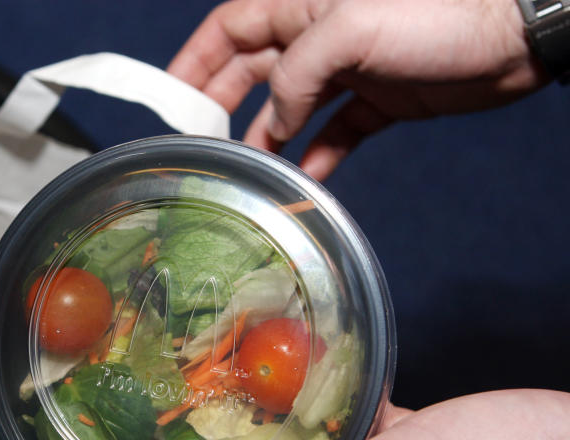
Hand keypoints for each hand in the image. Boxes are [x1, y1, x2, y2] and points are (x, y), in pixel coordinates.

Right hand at [168, 0, 548, 179]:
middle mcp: (318, 36)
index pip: (231, 29)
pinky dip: (317, 157)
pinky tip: (303, 180)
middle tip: (200, 143)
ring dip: (267, 139)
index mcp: (302, 5)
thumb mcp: (350, 30)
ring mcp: (348, 70)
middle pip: (252, 70)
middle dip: (222, 104)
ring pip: (290, 108)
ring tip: (247, 171)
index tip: (169, 96)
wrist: (513, 37)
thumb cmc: (437, 13)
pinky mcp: (379, 101)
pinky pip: (335, 133)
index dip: (195, 60)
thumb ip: (297, 75)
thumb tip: (276, 122)